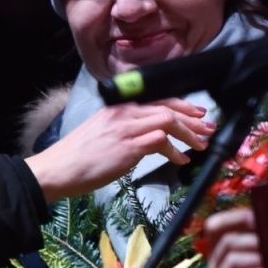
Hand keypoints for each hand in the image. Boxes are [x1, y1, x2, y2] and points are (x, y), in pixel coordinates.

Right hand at [26, 99, 212, 201]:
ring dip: (189, 133)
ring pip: (167, 121)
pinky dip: (174, 150)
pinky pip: (159, 142)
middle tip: (209, 129)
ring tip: (201, 144)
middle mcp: (123, 113)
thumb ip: (126, 128)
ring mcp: (126, 128)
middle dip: (192, 119)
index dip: (182, 106)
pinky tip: (181, 160)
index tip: (197, 113)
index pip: (157, 99)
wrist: (58, 168)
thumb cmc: (79, 156)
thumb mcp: (104, 133)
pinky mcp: (127, 146)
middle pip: (167, 108)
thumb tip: (152, 137)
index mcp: (118, 107)